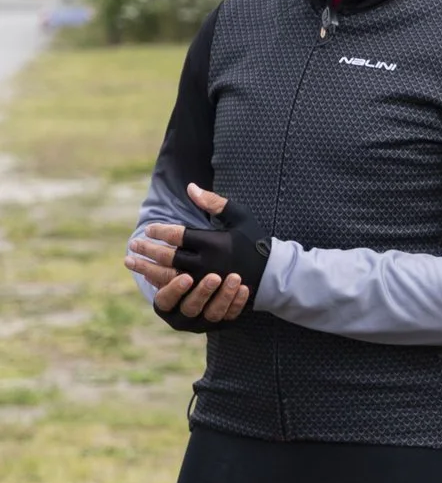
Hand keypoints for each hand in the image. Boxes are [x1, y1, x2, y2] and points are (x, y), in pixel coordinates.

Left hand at [124, 184, 255, 329]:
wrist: (270, 273)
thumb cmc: (254, 240)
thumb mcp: (240, 216)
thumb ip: (214, 202)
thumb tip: (189, 187)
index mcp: (214, 242)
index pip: (178, 235)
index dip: (160, 231)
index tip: (149, 229)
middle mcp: (206, 263)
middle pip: (168, 256)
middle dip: (148, 249)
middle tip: (133, 244)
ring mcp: (204, 281)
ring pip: (167, 275)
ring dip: (146, 267)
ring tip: (130, 261)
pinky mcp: (204, 294)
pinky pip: (176, 288)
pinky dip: (159, 281)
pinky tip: (148, 275)